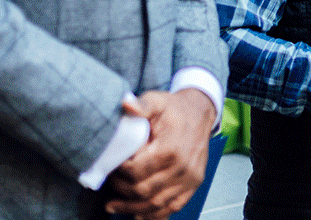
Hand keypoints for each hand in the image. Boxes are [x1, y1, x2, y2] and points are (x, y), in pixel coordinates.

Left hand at [105, 88, 215, 218]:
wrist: (200, 112)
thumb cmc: (175, 109)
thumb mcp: (157, 101)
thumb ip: (141, 105)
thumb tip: (126, 104)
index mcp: (170, 149)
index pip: (136, 172)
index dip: (119, 173)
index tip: (111, 167)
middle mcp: (182, 167)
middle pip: (144, 190)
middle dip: (122, 191)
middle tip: (110, 183)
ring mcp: (189, 178)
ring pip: (157, 203)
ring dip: (133, 208)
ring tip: (114, 206)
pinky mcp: (193, 184)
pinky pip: (174, 206)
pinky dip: (156, 215)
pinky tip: (139, 214)